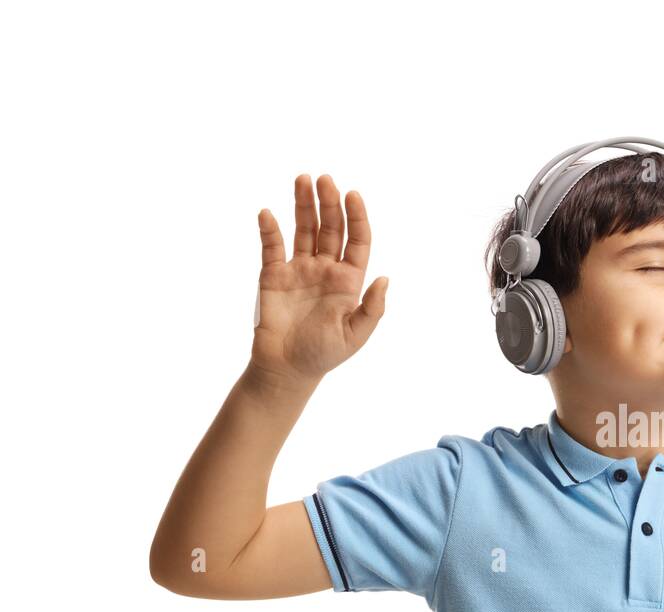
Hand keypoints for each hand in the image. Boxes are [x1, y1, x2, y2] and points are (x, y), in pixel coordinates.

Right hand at [250, 174, 388, 385]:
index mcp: (349, 281)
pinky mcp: (274, 275)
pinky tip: (268, 213)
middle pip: (330, 228)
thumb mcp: (355, 335)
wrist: (287, 369)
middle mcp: (326, 269)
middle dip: (329, 203)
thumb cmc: (324, 354)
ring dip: (303, 205)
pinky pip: (272, 247)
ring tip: (303, 179)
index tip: (353, 195)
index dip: (356, 217)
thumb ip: (372, 308)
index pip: (357, 241)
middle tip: (325, 179)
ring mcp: (299, 270)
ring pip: (303, 229)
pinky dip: (270, 230)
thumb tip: (385, 279)